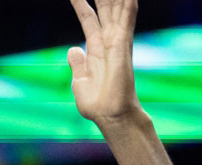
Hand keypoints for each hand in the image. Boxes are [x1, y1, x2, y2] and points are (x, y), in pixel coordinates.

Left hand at [66, 0, 145, 127]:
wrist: (109, 116)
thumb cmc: (97, 104)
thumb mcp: (80, 81)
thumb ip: (78, 64)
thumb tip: (73, 50)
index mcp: (96, 48)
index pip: (88, 18)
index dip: (81, 4)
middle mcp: (108, 40)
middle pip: (104, 7)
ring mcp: (117, 40)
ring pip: (117, 7)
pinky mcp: (123, 42)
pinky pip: (127, 15)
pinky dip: (128, 2)